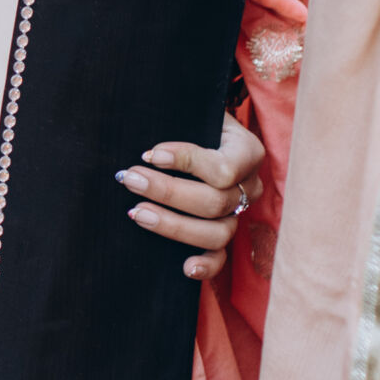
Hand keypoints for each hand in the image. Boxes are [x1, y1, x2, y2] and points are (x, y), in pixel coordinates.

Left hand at [116, 113, 264, 283]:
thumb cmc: (195, 120)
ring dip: (173, 225)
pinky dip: (206, 266)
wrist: (204, 132)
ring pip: (216, 232)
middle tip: (130, 179)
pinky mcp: (225, 233)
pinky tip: (184, 267)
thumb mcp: (194, 112)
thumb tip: (147, 143)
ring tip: (137, 212)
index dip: (187, 162)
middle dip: (167, 192)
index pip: (223, 167)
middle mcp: (249, 186)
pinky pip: (221, 257)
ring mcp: (239, 213)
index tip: (151, 154)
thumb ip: (180, 120)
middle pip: (213, 202)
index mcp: (247, 152)